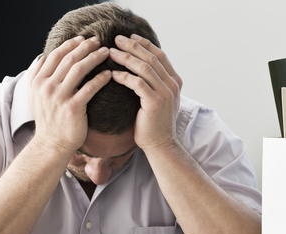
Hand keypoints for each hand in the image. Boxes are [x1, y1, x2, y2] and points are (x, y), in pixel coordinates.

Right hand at [28, 36, 111, 154]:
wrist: (52, 144)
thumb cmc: (48, 120)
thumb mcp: (35, 96)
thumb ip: (37, 76)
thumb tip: (42, 57)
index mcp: (38, 81)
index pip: (55, 55)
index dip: (70, 44)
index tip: (83, 39)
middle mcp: (47, 86)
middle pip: (68, 58)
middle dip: (85, 47)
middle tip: (99, 40)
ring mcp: (59, 97)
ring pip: (79, 69)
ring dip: (94, 57)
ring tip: (106, 52)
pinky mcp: (73, 108)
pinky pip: (90, 88)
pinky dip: (101, 78)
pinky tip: (110, 73)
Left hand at [109, 34, 182, 150]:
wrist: (160, 144)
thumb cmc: (154, 122)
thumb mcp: (159, 98)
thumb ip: (155, 82)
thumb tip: (141, 66)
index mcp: (175, 81)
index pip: (160, 55)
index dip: (145, 44)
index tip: (130, 37)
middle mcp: (173, 85)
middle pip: (151, 58)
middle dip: (133, 46)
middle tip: (116, 39)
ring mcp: (165, 93)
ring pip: (144, 68)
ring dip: (126, 58)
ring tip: (111, 52)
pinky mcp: (155, 103)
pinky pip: (137, 84)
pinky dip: (124, 76)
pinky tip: (113, 74)